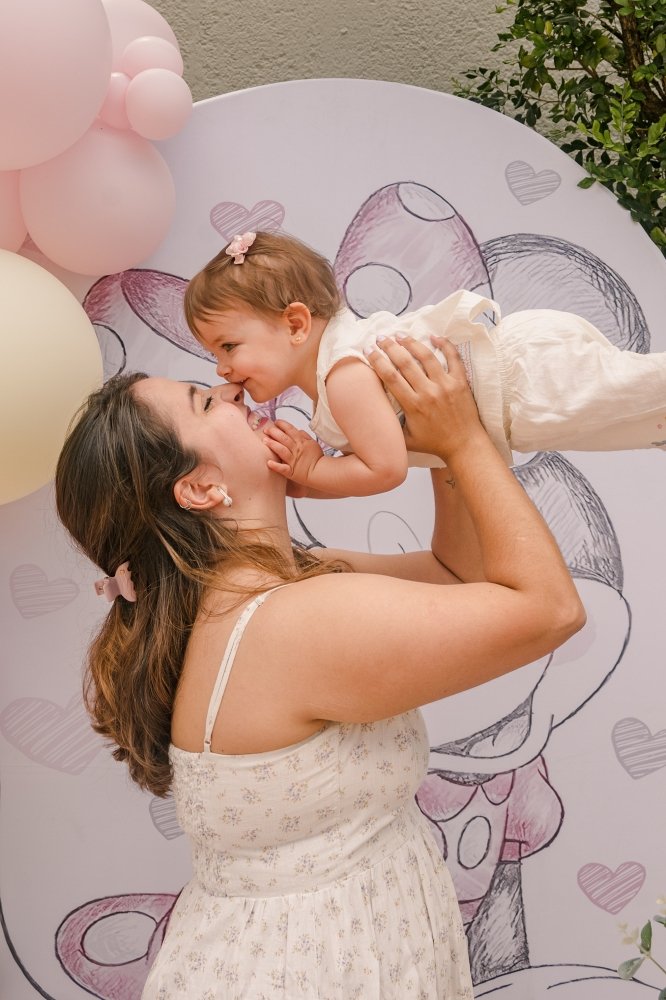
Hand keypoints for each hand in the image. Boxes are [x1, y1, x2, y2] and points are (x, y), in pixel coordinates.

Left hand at [264, 420, 324, 486]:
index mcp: (301, 442)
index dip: (282, 424)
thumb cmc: (316, 458)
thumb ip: (305, 436)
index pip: (290, 430)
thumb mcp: (313, 443)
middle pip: (284, 438)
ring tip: (264, 441)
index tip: (276, 422)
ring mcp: (293, 460)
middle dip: (274, 432)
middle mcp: (296, 450)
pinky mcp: (291, 471)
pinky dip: (276, 466)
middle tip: (266, 430)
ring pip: (282, 450)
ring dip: (273, 445)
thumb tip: (298, 430)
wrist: (321, 472)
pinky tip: (268, 463)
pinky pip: (283, 468)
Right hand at [366, 335, 483, 461]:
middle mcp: (428, 392)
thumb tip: (375, 413)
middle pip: (405, 362)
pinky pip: (453, 357)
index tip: (369, 350)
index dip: (377, 360)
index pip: (390, 377)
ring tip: (400, 335)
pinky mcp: (460, 382)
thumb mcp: (406, 439)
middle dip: (390, 347)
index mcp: (413, 406)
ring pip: (426, 356)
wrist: (464, 445)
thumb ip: (391, 425)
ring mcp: (446, 385)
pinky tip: (433, 336)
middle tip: (381, 337)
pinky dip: (444, 344)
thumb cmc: (434, 443)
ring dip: (411, 342)